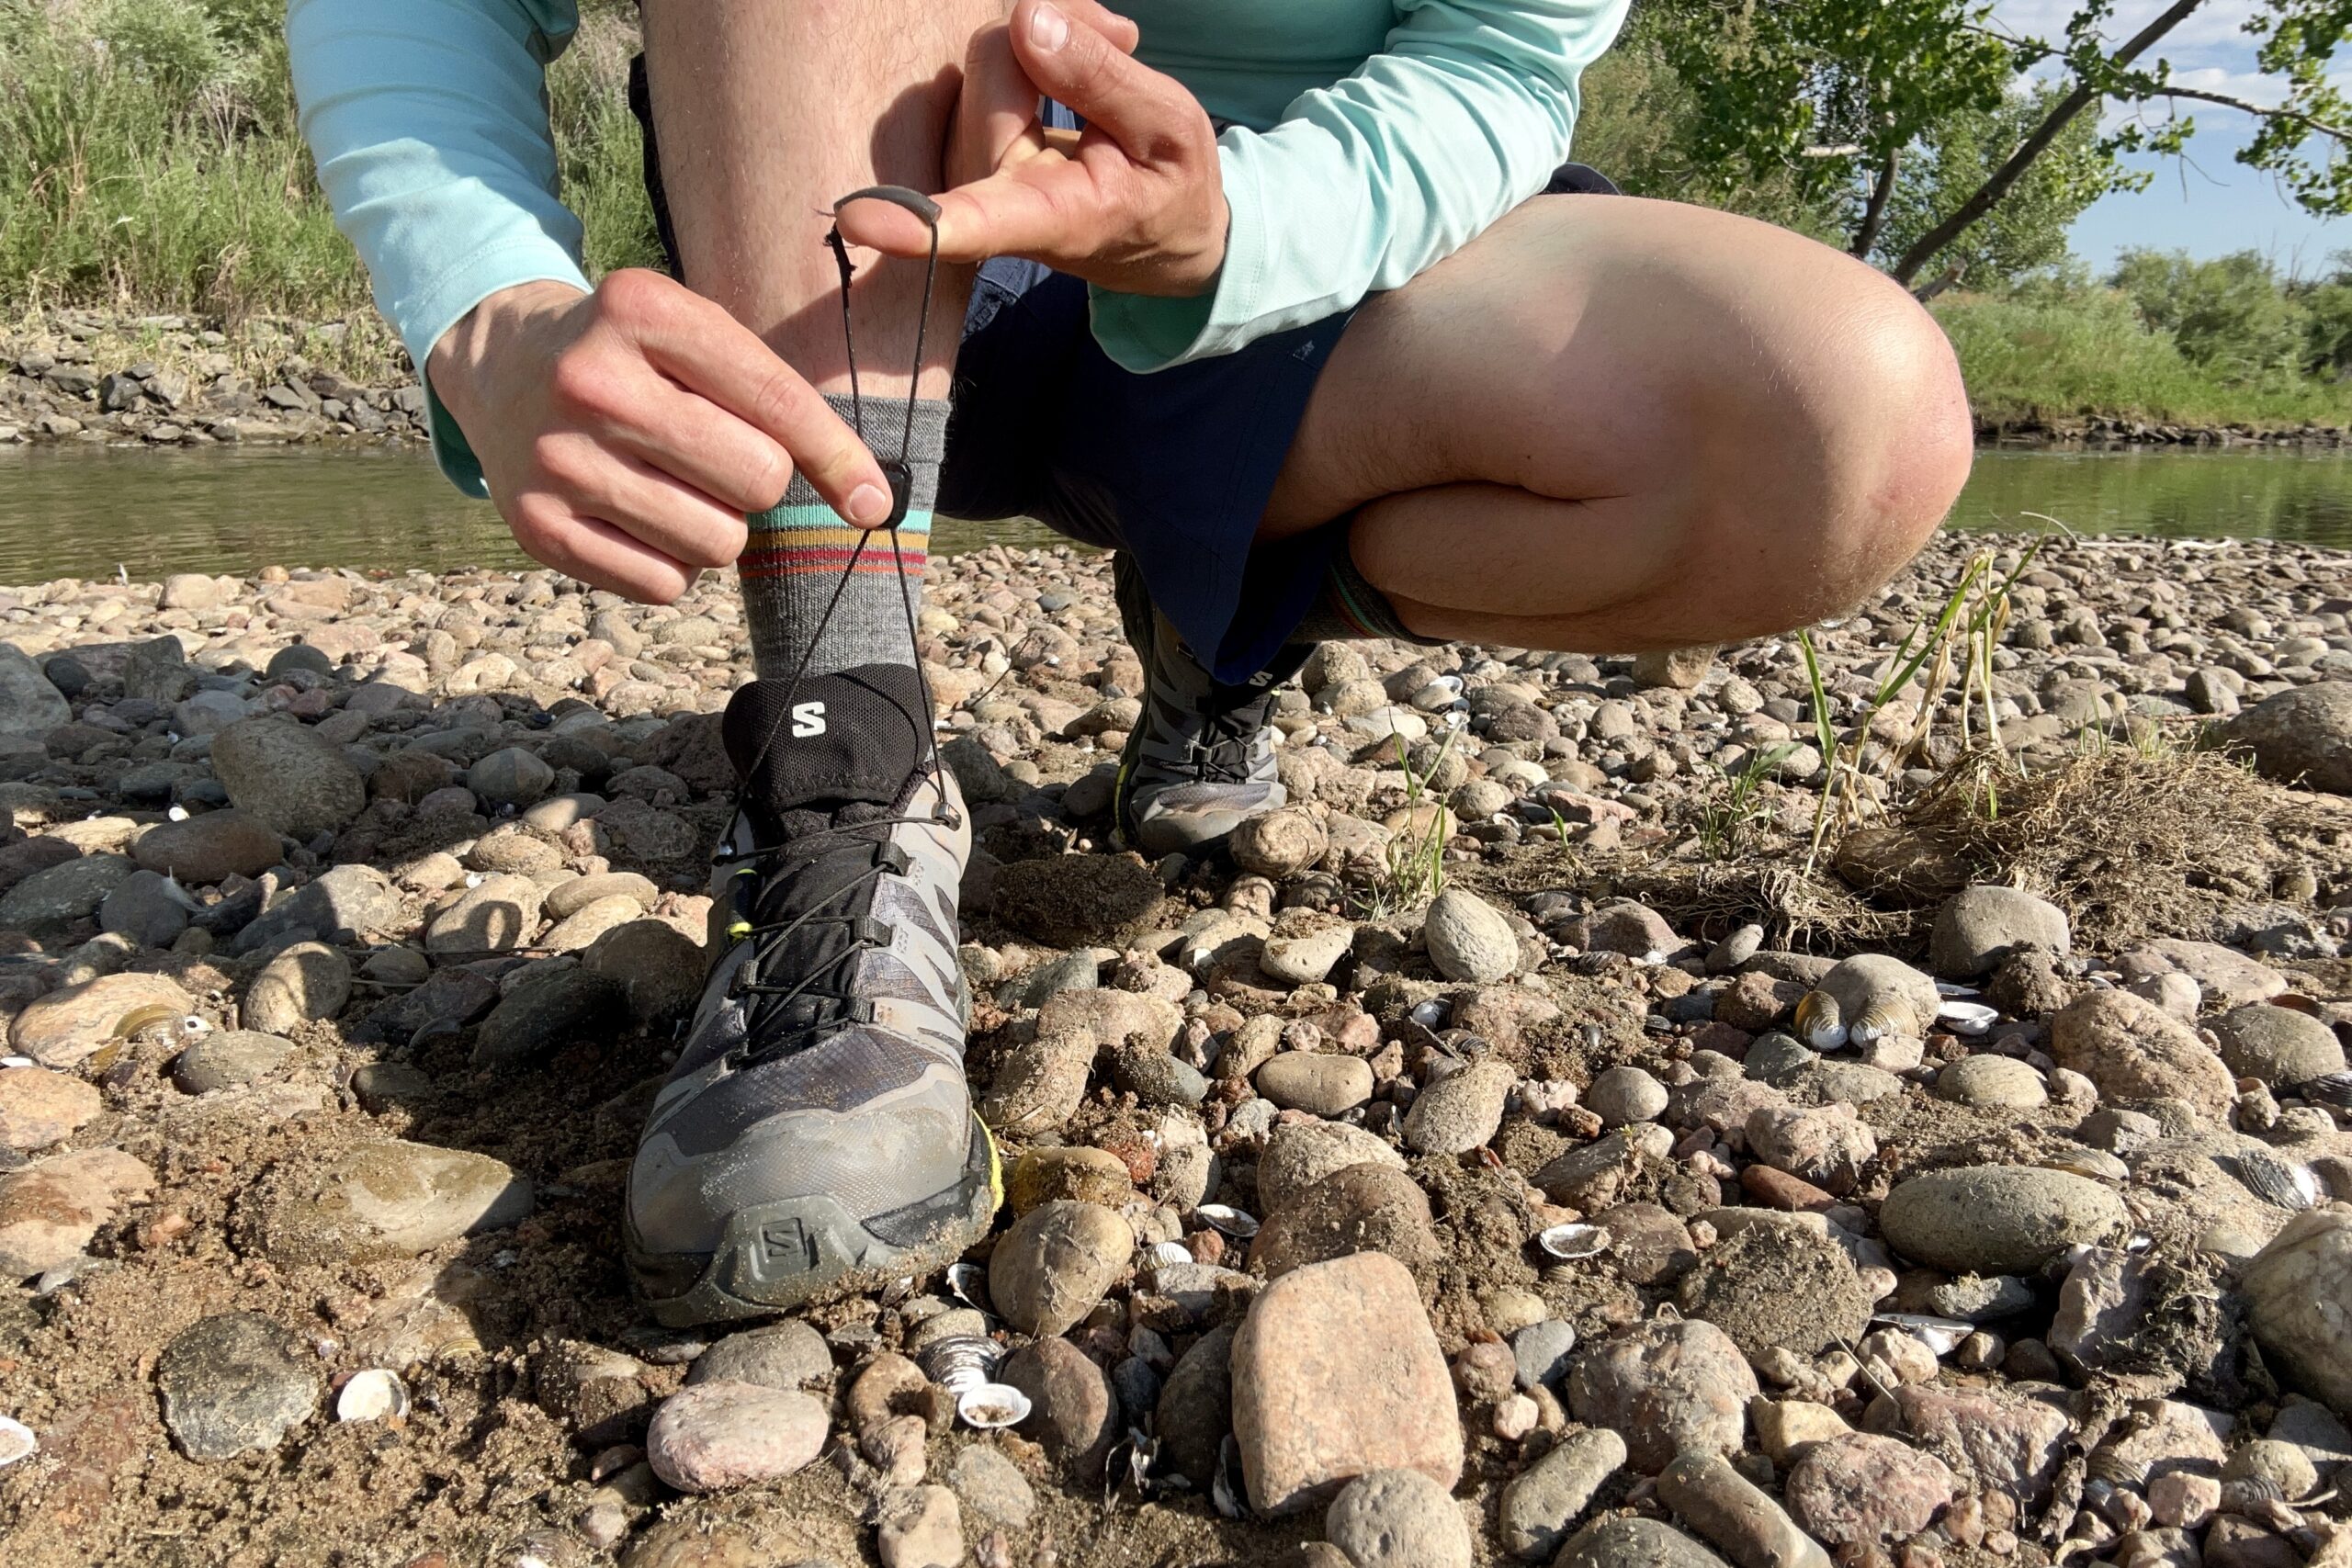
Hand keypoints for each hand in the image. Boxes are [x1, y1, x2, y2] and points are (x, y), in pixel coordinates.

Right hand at [426, 271, 895, 602]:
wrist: (501, 365)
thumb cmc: (635, 357)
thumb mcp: (697, 336)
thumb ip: (782, 401)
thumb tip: (870, 503)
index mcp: (642, 310)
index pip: (779, 402)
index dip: (838, 458)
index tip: (873, 501)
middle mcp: (592, 381)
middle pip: (758, 481)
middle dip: (759, 482)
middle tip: (715, 457)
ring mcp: (557, 457)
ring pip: (717, 543)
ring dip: (717, 527)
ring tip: (672, 485)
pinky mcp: (535, 526)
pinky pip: (665, 585)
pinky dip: (671, 565)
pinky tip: (638, 518)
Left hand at [834, 0, 1227, 297]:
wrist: (1163, 234)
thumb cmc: (1170, 188)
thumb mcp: (1173, 132)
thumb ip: (1103, 80)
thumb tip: (1027, 19)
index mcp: (1053, 218)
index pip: (980, 220)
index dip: (921, 222)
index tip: (859, 223)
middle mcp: (992, 195)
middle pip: (994, 60)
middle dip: (1057, 28)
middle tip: (1122, 40)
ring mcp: (968, 167)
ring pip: (988, 50)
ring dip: (1047, 34)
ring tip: (1109, 59)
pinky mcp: (958, 139)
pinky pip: (983, 54)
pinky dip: (1032, 42)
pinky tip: (1075, 61)